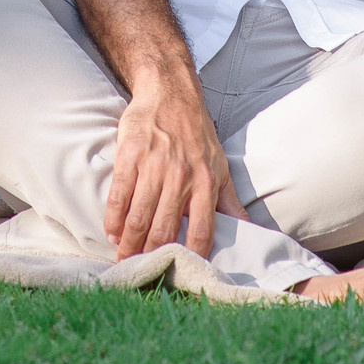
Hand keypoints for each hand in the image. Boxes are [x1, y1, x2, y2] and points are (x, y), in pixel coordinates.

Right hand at [103, 72, 247, 258]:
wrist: (170, 92)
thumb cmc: (197, 133)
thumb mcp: (219, 165)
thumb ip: (230, 202)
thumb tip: (251, 231)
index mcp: (206, 182)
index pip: (202, 231)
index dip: (191, 256)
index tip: (180, 271)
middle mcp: (181, 176)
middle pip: (164, 229)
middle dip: (152, 256)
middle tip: (141, 270)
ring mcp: (154, 165)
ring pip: (140, 216)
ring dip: (129, 243)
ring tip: (124, 258)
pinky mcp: (130, 154)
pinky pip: (120, 194)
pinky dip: (114, 218)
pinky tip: (112, 232)